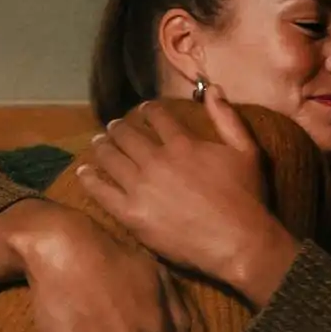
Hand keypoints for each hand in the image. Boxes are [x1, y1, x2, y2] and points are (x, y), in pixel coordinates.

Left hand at [80, 88, 299, 304]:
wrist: (239, 242)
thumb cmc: (247, 198)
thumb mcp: (246, 151)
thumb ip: (227, 118)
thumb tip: (213, 89)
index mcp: (182, 143)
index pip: (156, 117)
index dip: (147, 111)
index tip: (142, 111)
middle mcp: (157, 161)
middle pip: (127, 136)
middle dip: (118, 128)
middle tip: (112, 127)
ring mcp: (141, 187)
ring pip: (111, 159)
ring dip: (102, 147)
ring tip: (97, 144)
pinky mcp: (132, 214)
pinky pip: (102, 192)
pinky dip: (90, 179)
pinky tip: (83, 173)